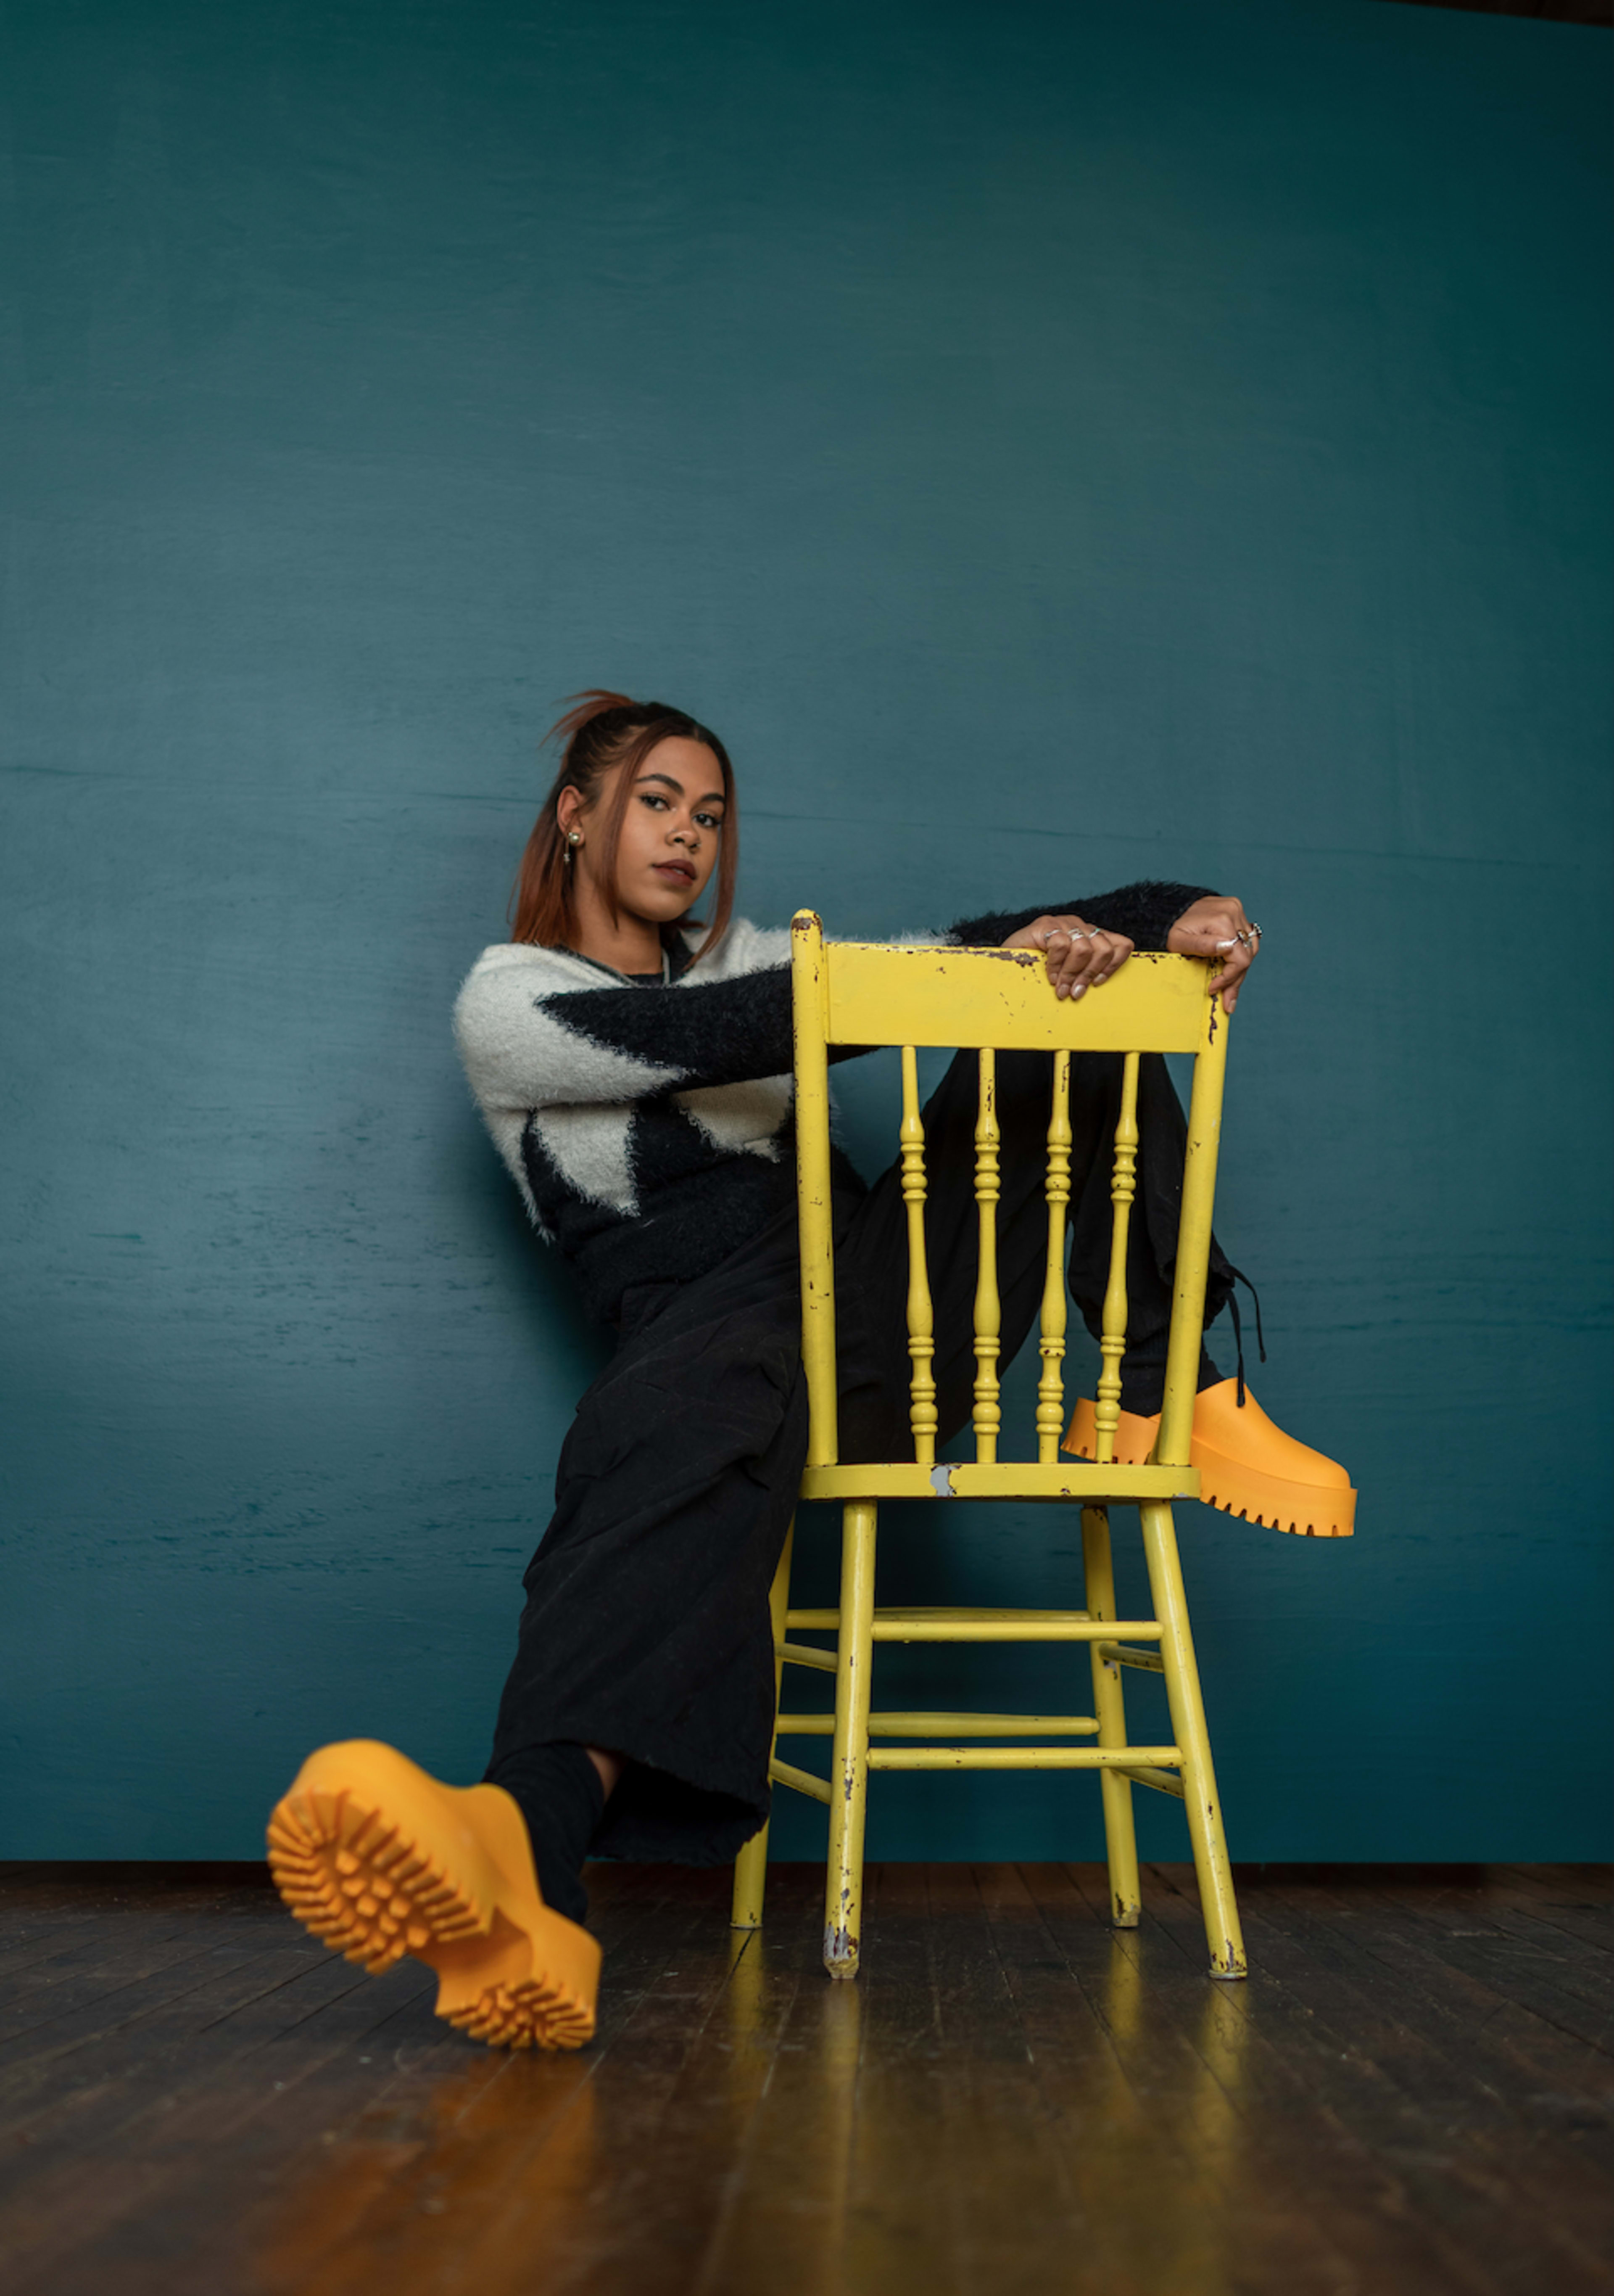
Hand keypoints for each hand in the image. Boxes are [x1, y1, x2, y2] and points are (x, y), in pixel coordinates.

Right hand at [1000, 915, 1134, 1000]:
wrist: (1004, 960)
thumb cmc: (1038, 969)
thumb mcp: (1069, 971)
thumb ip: (1087, 972)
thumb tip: (1102, 986)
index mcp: (1091, 936)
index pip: (1121, 945)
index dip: (1114, 966)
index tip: (1097, 983)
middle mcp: (1080, 926)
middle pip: (1104, 949)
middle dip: (1089, 975)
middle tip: (1074, 992)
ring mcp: (1063, 922)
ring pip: (1083, 948)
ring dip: (1071, 974)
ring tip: (1060, 988)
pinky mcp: (1045, 924)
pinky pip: (1060, 945)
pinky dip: (1055, 965)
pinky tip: (1048, 975)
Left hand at [1166, 895, 1261, 1012]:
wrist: (1174, 908)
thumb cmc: (1173, 928)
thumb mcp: (1178, 940)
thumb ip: (1202, 946)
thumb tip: (1228, 949)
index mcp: (1222, 919)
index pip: (1239, 957)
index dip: (1229, 978)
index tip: (1213, 989)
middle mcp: (1234, 912)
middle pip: (1246, 955)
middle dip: (1235, 980)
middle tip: (1227, 1001)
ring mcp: (1238, 912)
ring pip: (1250, 949)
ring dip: (1239, 970)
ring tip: (1228, 988)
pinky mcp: (1239, 914)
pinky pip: (1247, 940)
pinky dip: (1240, 956)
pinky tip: (1231, 969)